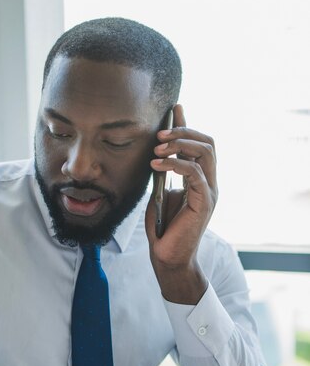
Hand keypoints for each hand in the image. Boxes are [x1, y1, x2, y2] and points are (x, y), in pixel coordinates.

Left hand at [146, 104, 217, 303]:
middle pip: (207, 142)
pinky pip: (194, 172)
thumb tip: (156, 151)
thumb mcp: (160, 192)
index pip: (200, 144)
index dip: (187, 125)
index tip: (174, 108)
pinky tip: (156, 164)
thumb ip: (164, 173)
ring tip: (156, 149)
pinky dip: (174, 163)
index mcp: (201, 179)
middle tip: (159, 134)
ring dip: (179, 145)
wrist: (167, 257)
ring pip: (205, 152)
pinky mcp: (205, 201)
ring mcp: (210, 191)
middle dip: (183, 132)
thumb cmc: (162, 228)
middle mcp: (210, 182)